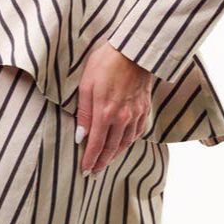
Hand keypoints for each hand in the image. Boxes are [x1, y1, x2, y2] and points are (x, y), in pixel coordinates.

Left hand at [76, 39, 152, 176]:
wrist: (133, 50)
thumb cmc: (105, 63)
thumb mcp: (86, 84)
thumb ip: (84, 112)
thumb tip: (80, 136)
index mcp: (105, 113)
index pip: (96, 145)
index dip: (90, 160)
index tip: (84, 170)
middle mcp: (121, 118)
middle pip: (111, 148)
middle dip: (101, 162)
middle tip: (94, 173)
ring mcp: (134, 114)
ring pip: (125, 142)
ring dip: (115, 154)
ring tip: (107, 161)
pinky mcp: (144, 108)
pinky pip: (137, 132)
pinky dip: (129, 141)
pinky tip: (125, 142)